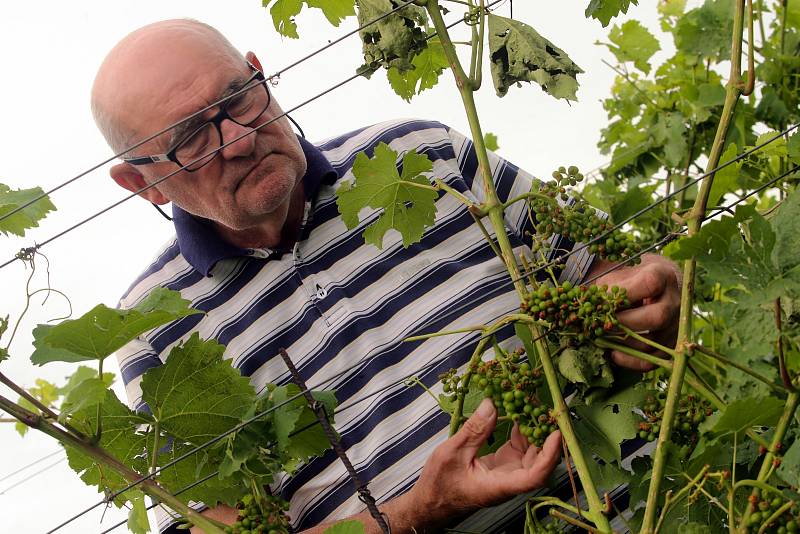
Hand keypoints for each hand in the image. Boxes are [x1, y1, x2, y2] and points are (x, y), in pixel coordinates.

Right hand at [408, 398, 561, 525]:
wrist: (430, 502)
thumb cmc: (439, 485)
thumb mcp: (452, 453)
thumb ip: (474, 430)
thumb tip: (491, 405)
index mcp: (498, 485)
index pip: (535, 476)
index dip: (549, 455)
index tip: (556, 433)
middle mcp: (508, 482)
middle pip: (538, 463)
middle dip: (545, 437)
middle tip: (545, 411)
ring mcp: (506, 475)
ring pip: (530, 455)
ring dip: (533, 433)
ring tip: (530, 408)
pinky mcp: (501, 468)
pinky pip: (518, 451)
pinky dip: (520, 434)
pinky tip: (516, 418)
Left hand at [588, 253, 680, 370]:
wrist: (654, 289)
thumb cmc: (630, 281)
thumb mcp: (618, 276)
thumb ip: (607, 289)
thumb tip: (591, 307)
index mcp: (662, 276)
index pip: (651, 283)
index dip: (626, 294)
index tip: (606, 302)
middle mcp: (675, 301)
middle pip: (657, 317)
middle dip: (625, 323)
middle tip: (602, 325)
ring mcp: (676, 325)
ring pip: (654, 342)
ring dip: (623, 343)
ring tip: (602, 340)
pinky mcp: (671, 345)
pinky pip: (653, 360)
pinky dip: (630, 360)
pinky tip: (613, 353)